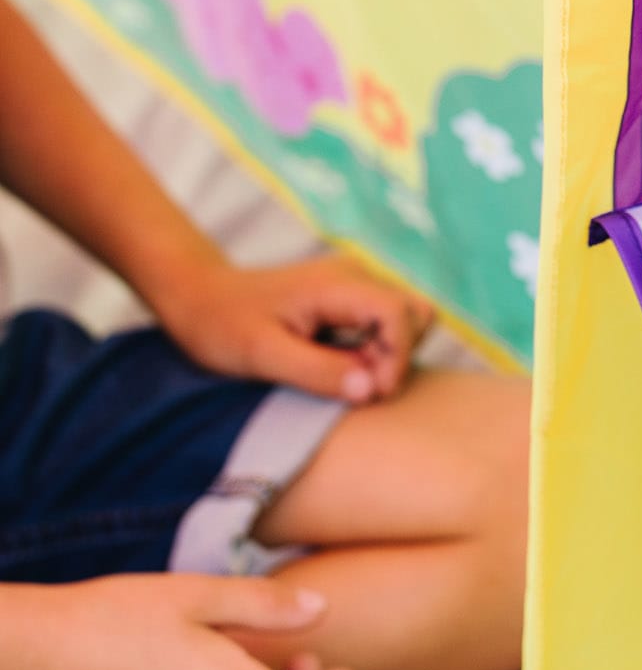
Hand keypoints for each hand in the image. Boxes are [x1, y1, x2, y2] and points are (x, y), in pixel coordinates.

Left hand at [148, 252, 433, 403]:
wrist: (199, 295)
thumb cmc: (222, 324)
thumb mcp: (261, 356)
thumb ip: (317, 371)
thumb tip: (370, 390)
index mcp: (337, 284)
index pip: (399, 313)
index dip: (398, 356)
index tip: (375, 394)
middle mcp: (356, 275)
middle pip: (415, 312)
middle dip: (399, 355)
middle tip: (358, 388)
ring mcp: (356, 283)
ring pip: (407, 317)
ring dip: (389, 354)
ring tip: (347, 378)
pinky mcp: (352, 297)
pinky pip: (386, 323)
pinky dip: (377, 350)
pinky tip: (342, 367)